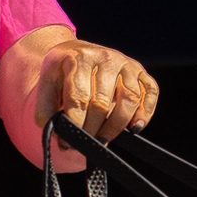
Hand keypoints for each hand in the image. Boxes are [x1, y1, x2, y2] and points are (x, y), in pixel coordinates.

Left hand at [35, 43, 160, 169]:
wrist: (76, 51)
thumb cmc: (62, 72)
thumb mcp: (46, 84)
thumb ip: (46, 110)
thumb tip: (60, 135)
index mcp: (79, 58)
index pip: (79, 97)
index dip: (74, 125)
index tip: (68, 143)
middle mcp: (105, 57)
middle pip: (102, 103)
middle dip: (92, 130)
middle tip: (83, 145)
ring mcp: (126, 64)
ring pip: (129, 100)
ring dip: (116, 127)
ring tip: (102, 140)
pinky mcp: (141, 72)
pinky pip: (150, 93)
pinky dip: (145, 113)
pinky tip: (133, 128)